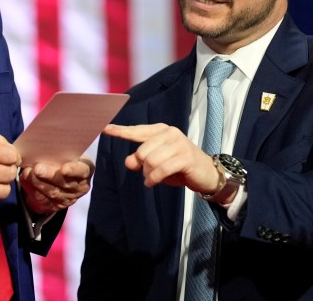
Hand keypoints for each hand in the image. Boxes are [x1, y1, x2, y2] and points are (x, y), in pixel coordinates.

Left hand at [19, 156, 94, 214]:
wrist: (57, 174)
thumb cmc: (61, 157)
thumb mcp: (64, 151)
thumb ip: (59, 150)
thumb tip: (44, 148)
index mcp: (86, 169)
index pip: (82, 170)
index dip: (73, 170)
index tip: (63, 169)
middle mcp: (81, 187)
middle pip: (65, 183)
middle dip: (49, 175)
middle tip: (37, 168)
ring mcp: (69, 198)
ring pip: (53, 193)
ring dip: (38, 183)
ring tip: (27, 173)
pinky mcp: (56, 206)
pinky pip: (43, 200)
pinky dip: (32, 189)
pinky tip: (25, 180)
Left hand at [103, 123, 219, 193]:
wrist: (207, 173)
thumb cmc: (179, 166)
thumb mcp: (156, 163)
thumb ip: (141, 160)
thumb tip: (128, 161)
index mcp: (160, 130)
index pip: (136, 131)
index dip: (120, 131)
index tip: (105, 129)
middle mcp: (169, 133)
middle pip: (142, 151)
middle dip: (142, 166)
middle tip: (148, 173)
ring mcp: (179, 143)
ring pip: (150, 161)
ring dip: (148, 174)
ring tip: (152, 178)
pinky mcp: (185, 157)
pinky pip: (161, 169)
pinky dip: (153, 178)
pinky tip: (152, 183)